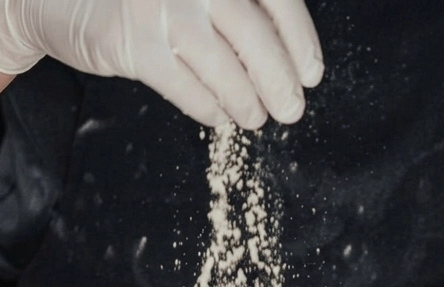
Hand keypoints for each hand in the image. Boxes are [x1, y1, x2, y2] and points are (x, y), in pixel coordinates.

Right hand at [0, 0, 322, 128]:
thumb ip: (226, 6)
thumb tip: (282, 53)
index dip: (298, 38)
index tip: (311, 74)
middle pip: (252, 31)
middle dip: (279, 78)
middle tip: (292, 110)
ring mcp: (157, 6)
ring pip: (221, 64)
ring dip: (246, 99)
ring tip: (257, 117)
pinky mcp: (132, 42)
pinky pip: (183, 85)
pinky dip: (208, 107)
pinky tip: (222, 118)